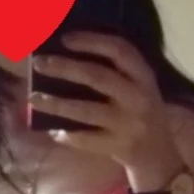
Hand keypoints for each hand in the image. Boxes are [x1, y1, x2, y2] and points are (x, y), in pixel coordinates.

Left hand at [29, 32, 175, 170]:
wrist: (160, 154)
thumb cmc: (141, 111)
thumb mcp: (140, 86)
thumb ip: (116, 70)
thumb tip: (68, 52)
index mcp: (143, 76)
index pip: (119, 50)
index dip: (91, 41)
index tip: (64, 38)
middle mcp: (138, 97)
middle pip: (97, 77)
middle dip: (64, 68)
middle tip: (38, 63)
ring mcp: (128, 124)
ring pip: (86, 110)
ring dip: (56, 104)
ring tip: (33, 98)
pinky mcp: (119, 146)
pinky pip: (87, 139)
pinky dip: (68, 135)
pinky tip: (53, 131)